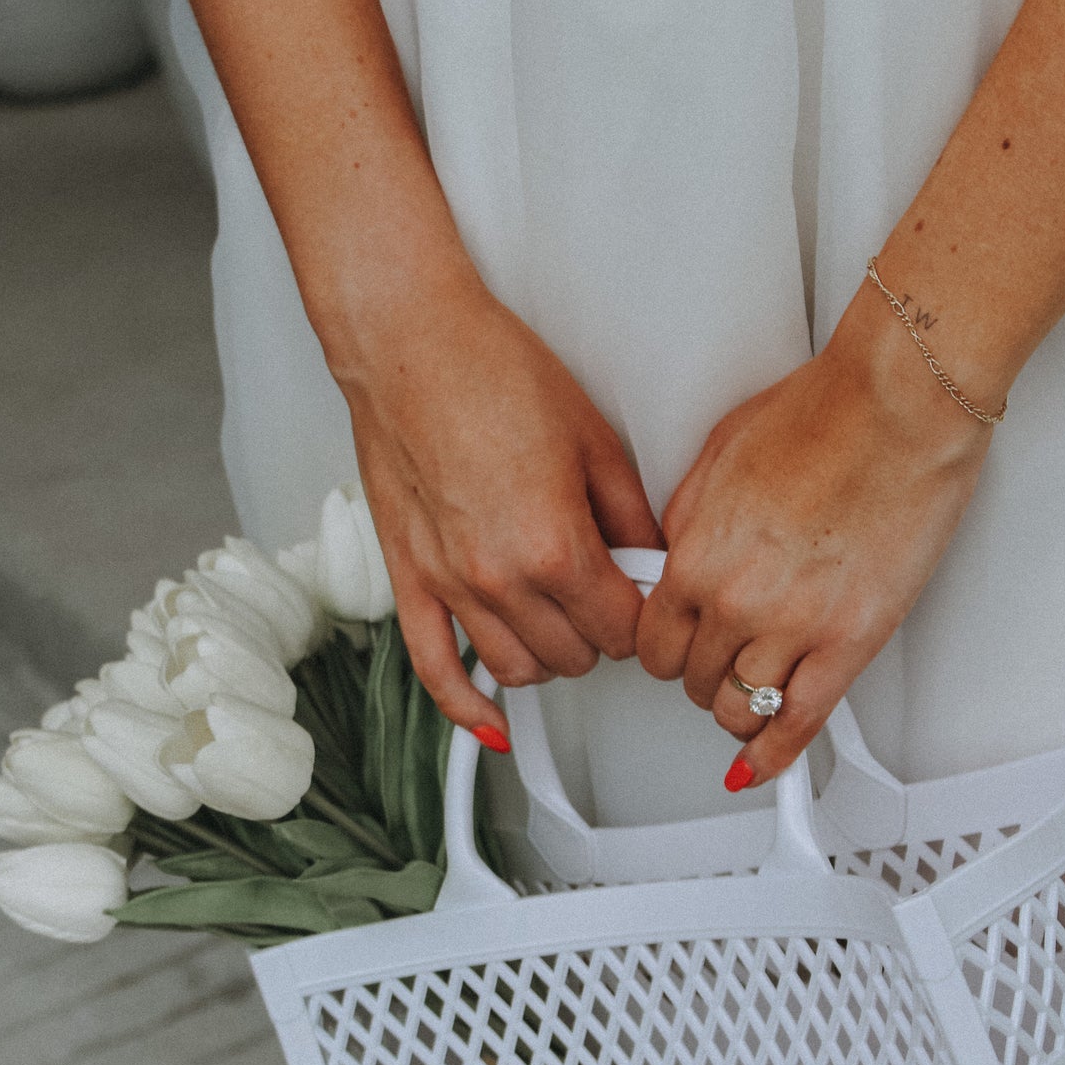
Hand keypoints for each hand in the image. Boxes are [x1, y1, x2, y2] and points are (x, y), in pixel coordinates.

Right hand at [334, 260, 662, 737]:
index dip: (643, 615)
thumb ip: (631, 517)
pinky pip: (436, 669)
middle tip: (606, 594)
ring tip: (560, 620)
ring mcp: (450, 585)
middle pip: (576, 656)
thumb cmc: (491, 372)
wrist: (411, 343)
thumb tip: (653, 560)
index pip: (623, 630)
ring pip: (519, 670)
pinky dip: (467, 707)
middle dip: (601, 632)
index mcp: (554, 545)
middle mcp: (499, 577)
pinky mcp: (411, 579)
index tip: (644, 596)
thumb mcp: (595, 440)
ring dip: (549, 656)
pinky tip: (491, 721)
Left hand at [637, 287, 992, 786]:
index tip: (673, 647)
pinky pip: (799, 722)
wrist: (898, 407)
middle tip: (717, 660)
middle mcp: (736, 602)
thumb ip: (688, 523)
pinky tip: (763, 765)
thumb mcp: (717, 457)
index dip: (661, 648)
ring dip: (736, 710)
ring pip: (738, 710)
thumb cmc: (823, 415)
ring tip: (745, 698)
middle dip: (700, 671)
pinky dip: (776, 756)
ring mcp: (793, 628)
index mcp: (696, 557)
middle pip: (692, 679)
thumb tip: (677, 560)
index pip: (651, 642)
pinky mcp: (849, 643)